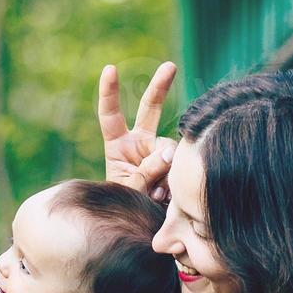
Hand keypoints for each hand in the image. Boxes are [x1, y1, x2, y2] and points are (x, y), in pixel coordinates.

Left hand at [98, 62, 178, 202]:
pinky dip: (178, 180)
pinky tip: (170, 197)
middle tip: (170, 66)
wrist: (147, 226)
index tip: (110, 69)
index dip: (110, 93)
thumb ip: (147, 171)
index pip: (110, 115)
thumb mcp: (131, 191)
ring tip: (158, 196)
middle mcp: (140, 143)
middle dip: (160, 86)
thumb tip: (170, 153)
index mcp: (118, 146)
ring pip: (170, 148)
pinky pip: (182, 163)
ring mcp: (159, 152)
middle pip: (150, 109)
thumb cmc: (128, 208)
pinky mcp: (176, 164)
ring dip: (166, 172)